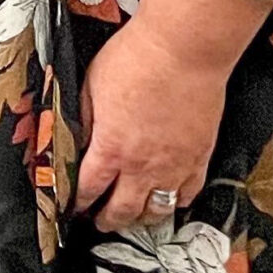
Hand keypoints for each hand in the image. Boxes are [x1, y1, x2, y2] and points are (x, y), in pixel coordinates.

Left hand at [76, 18, 225, 230]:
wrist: (182, 50)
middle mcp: (141, 166)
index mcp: (110, 148)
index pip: (88, 188)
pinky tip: (169, 201)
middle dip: (106, 221)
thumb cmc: (135, 59)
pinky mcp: (199, 158)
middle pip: (122, 210)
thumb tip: (76, 138)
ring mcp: (174, 166)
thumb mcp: (92, 84)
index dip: (78, 202)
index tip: (73, 206)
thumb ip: (84, 118)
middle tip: (99, 222)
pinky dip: (176, 203)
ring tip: (132, 218)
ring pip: (156, 211)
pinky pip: (187, 194)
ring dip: (140, 219)